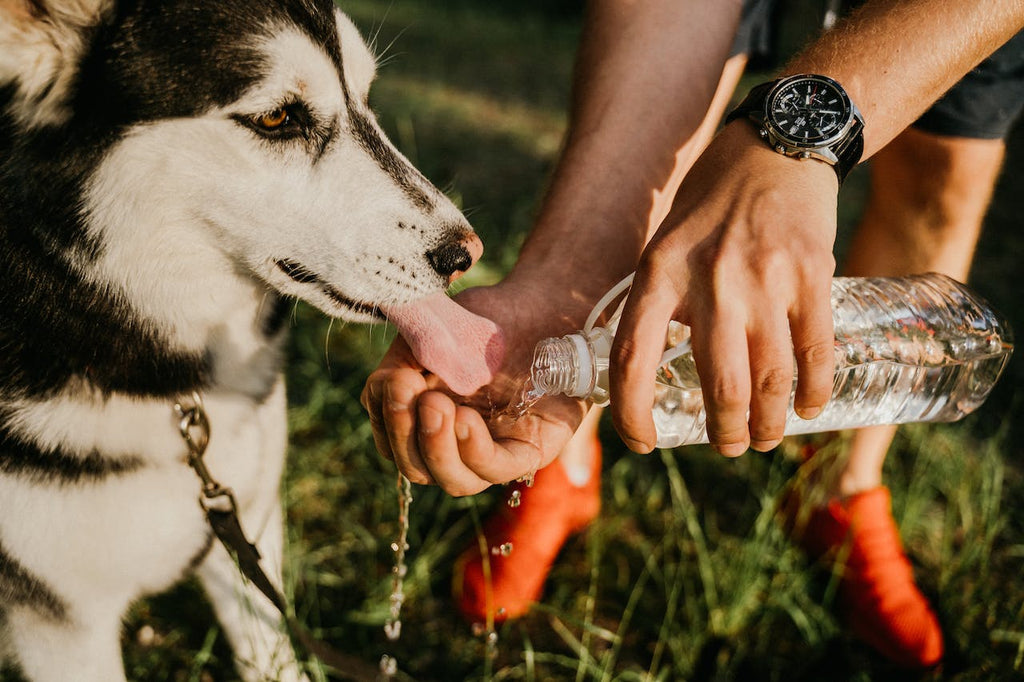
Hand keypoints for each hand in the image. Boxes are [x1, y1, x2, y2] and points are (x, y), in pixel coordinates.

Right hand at [361, 279, 591, 495]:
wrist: (544, 306)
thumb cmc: (488, 319)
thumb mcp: (436, 330)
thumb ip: (405, 356)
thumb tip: (385, 386)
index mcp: (427, 416)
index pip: (392, 439)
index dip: (385, 418)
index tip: (392, 380)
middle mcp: (457, 441)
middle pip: (416, 466)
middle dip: (404, 433)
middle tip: (406, 390)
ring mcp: (492, 450)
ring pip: (453, 480)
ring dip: (436, 447)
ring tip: (437, 406)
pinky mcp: (528, 450)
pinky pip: (496, 470)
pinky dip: (474, 450)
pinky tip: (464, 420)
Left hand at [609, 122, 838, 455]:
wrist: (776, 146)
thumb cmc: (710, 203)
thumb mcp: (664, 244)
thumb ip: (660, 303)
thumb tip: (651, 372)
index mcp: (660, 273)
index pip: (633, 359)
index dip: (631, 412)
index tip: (641, 440)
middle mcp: (710, 281)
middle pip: (720, 386)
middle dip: (724, 433)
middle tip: (727, 445)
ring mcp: (765, 280)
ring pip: (770, 380)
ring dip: (767, 425)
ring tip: (763, 438)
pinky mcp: (812, 275)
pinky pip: (816, 352)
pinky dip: (813, 392)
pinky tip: (808, 409)